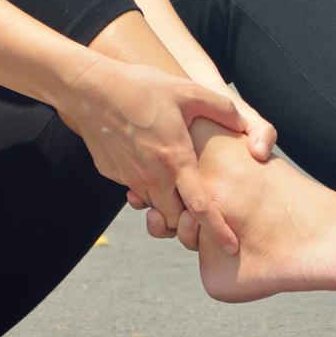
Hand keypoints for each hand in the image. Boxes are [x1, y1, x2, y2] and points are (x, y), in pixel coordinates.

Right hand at [127, 81, 276, 249]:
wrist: (91, 89)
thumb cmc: (142, 87)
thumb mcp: (188, 91)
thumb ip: (222, 109)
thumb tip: (244, 126)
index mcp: (175, 161)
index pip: (201, 209)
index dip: (218, 231)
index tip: (231, 248)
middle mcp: (152, 177)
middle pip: (174, 219)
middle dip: (187, 221)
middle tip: (196, 207)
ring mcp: (129, 178)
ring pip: (152, 206)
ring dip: (165, 202)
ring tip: (170, 175)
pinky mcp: (112, 174)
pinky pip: (134, 189)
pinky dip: (144, 184)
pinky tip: (145, 157)